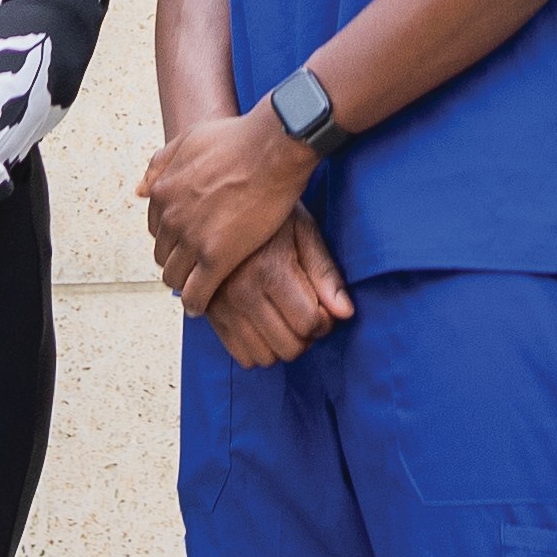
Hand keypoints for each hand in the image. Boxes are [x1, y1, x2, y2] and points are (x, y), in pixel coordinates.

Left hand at [141, 102, 314, 312]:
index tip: (185, 243)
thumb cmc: (238, 139)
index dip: (171, 238)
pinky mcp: (217, 257)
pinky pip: (196, 292)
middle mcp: (171, 217)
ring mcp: (192, 239)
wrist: (272, 148)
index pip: (156, 228)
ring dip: (183, 284)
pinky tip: (202, 306)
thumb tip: (141, 189)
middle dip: (176, 261)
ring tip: (197, 288)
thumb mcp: (189, 140)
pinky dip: (196, 303)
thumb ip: (161, 164)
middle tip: (193, 267)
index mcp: (163, 191)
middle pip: (162, 254)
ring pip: (174, 276)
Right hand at [203, 221, 350, 375]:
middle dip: (306, 336)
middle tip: (307, 314)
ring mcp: (222, 306)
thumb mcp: (304, 231)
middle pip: (289, 347)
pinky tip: (265, 325)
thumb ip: (325, 273)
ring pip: (265, 357)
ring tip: (286, 318)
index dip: (325, 321)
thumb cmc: (270, 214)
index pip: (308, 323)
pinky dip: (259, 349)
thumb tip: (346, 313)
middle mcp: (242, 292)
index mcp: (270, 269)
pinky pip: (241, 356)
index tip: (324, 308)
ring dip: (282, 344)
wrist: (220, 200)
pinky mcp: (210, 314)